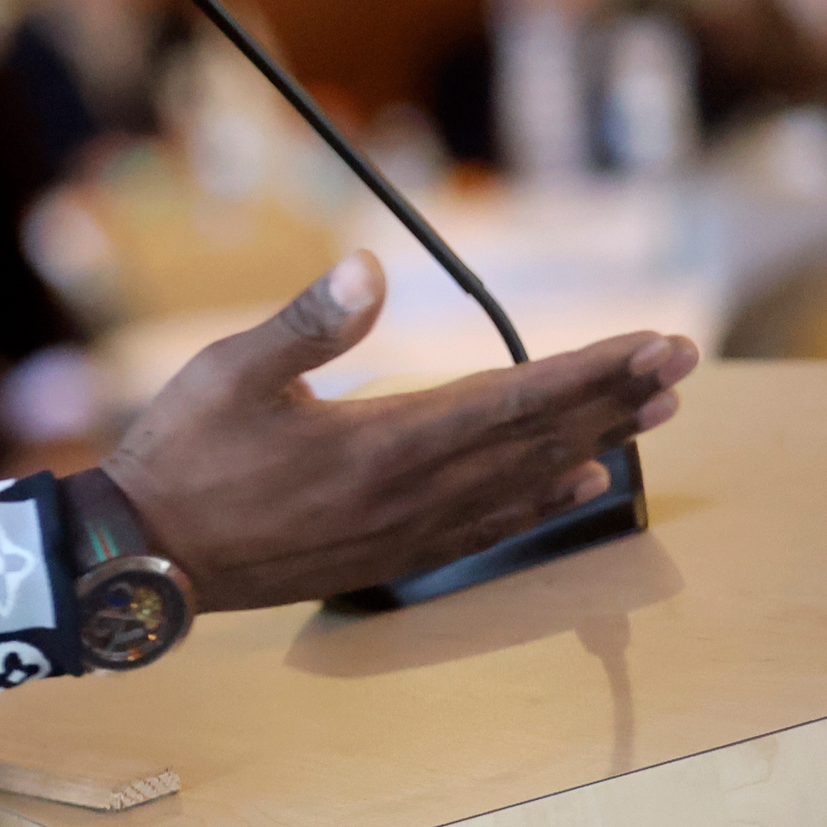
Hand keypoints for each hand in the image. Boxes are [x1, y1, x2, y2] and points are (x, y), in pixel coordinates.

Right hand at [102, 251, 696, 611]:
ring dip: (595, 443)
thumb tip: (369, 268)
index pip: (514, 399)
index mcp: (383, 444)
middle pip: (538, 440)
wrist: (145, 558)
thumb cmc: (182, 456)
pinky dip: (544, 499)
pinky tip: (579, 484)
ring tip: (655, 416)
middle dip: (616, 398)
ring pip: (525, 483)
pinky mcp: (390, 555)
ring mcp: (406, 532)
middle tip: (682, 365)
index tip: (655, 344)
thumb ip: (307, 323)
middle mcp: (412, 495)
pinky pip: (491, 524)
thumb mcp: (230, 372)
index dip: (591, 370)